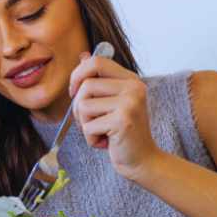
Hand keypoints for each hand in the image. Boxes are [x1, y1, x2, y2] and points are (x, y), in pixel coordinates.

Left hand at [68, 50, 162, 179]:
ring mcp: (130, 103)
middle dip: (78, 107)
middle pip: (86, 85)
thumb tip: (83, 56)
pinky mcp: (123, 121)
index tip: (74, 92)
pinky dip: (91, 139)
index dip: (78, 75)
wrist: (142, 160)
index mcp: (131, 80)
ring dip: (85, 124)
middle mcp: (133, 88)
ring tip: (101, 132)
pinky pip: (88, 126)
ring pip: (83, 105)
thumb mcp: (111, 103)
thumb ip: (100, 80)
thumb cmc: (122, 133)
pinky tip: (106, 142)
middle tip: (90, 122)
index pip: (96, 62)